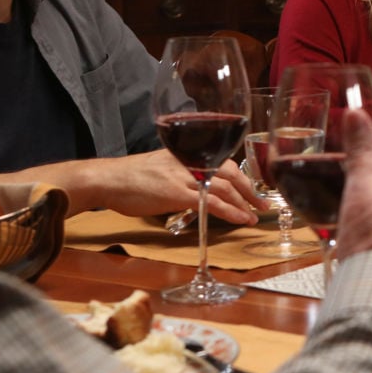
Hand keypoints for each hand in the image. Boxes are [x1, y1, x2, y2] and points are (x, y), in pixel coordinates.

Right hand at [67, 150, 268, 223]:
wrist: (108, 179)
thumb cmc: (132, 177)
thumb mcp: (164, 167)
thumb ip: (184, 174)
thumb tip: (201, 190)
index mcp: (189, 153)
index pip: (224, 162)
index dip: (243, 177)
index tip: (254, 190)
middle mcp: (190, 161)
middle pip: (231, 173)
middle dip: (250, 190)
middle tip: (264, 205)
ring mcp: (184, 176)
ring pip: (224, 188)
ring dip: (244, 203)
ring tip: (254, 216)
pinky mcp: (177, 193)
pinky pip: (211, 202)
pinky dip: (229, 211)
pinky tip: (240, 219)